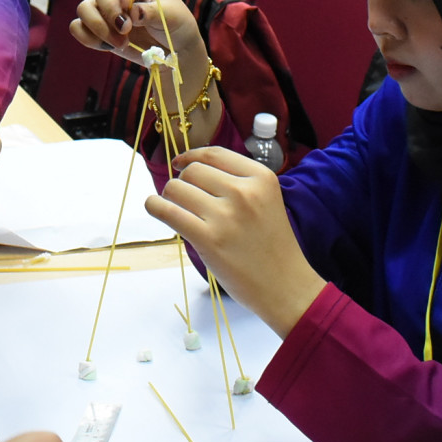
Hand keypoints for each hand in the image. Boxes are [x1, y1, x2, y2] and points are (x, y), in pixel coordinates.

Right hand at [69, 0, 218, 148]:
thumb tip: (132, 12)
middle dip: (111, 13)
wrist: (171, 47)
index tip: (128, 4)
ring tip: (121, 43)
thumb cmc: (175, 23)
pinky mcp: (95, 25)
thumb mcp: (171, 17)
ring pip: (84, 9)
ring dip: (100, 28)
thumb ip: (151, 12)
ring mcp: (104, 5)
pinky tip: (109, 47)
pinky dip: (90, 38)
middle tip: (126, 30)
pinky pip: (78, 27)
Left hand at [144, 147, 325, 337]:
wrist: (287, 287)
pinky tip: (154, 207)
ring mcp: (226, 216)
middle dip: (183, 183)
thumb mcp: (266, 201)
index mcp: (261, 178)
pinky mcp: (208, 240)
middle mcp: (244, 192)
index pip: (213, 154)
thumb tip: (189, 168)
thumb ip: (236, 183)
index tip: (180, 164)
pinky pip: (167, 211)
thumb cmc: (273, 247)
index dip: (191, 156)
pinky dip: (154, 206)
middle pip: (192, 171)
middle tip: (187, 202)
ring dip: (170, 197)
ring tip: (178, 211)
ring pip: (176, 188)